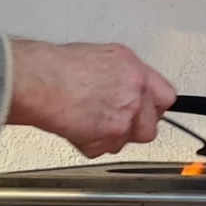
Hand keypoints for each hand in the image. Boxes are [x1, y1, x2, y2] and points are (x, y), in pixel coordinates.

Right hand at [6, 39, 177, 158]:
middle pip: (150, 126)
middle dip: (134, 128)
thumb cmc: (57, 67)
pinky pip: (103, 149)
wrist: (39, 82)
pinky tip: (76, 126)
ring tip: (87, 120)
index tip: (148, 112)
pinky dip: (89, 143)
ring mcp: (123, 119)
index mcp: (135, 71)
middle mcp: (135, 94)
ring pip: (126, 141)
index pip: (165, 97)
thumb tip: (126, 87)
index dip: (153, 108)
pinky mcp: (107, 139)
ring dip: (110, 136)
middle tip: (113, 121)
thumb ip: (121, 76)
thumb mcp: (100, 57)